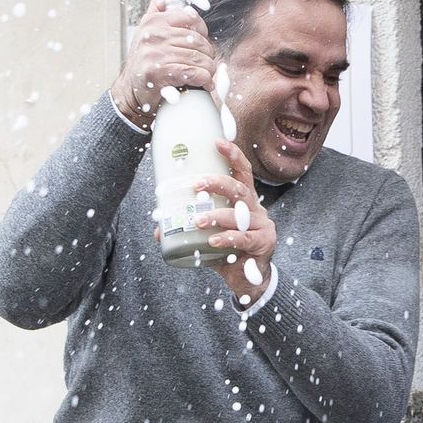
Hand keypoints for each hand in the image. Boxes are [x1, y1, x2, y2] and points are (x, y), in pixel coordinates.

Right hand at [109, 0, 216, 129]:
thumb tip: (161, 0)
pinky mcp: (160, 72)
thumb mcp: (144, 35)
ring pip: (199, 58)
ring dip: (209, 70)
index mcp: (153, 22)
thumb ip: (154, 15)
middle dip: (208, 54)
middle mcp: (154, 35)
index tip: (203, 42)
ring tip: (207, 74)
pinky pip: (194, 73)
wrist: (129, 92)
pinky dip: (204, 80)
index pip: (189, 17)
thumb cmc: (142, 65)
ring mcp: (156, 53)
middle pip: (198, 40)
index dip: (202, 29)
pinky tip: (205, 84)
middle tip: (207, 63)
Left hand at [193, 138, 276, 302]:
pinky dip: (227, 239)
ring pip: (240, 214)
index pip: (241, 171)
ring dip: (217, 215)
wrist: (250, 280)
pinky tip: (214, 241)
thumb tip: (158, 228)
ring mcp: (262, 225)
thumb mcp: (208, 236)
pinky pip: (244, 238)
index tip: (216, 142)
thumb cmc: (229, 252)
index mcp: (244, 200)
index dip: (232, 155)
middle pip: (240, 188)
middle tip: (197, 184)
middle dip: (218, 182)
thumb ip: (188, 230)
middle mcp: (255, 208)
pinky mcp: (264, 243)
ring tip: (198, 220)